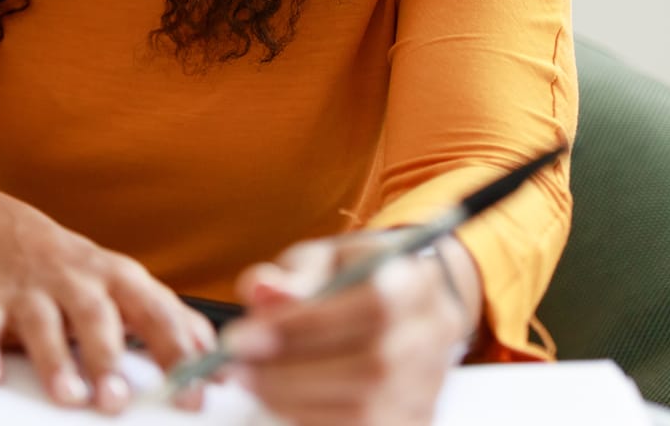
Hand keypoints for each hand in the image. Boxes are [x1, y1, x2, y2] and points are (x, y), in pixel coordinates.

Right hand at [0, 206, 217, 414]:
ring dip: (55, 359)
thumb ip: (171, 321)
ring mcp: (31, 287)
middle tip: (117, 400)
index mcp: (119, 279)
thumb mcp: (127, 286)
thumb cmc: (79, 273)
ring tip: (68, 395)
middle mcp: (76, 280)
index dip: (177, 354)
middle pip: (96, 315)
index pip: (156, 314)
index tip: (192, 393)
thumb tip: (218, 365)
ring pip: (43, 321)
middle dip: (107, 357)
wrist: (4, 234)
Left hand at [222, 235, 480, 425]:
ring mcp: (430, 385)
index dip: (306, 324)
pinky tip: (279, 400)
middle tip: (236, 365)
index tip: (244, 335)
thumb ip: (294, 275)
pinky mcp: (416, 419)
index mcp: (416, 281)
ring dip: (294, 400)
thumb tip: (262, 291)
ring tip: (251, 380)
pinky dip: (311, 419)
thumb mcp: (323, 259)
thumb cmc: (352, 277)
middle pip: (371, 366)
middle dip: (291, 372)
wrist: (400, 305)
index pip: (373, 305)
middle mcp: (433, 335)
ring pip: (367, 409)